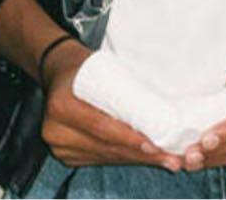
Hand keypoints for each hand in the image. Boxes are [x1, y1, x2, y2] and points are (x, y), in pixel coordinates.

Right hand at [41, 39, 182, 172]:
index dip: (130, 139)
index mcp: (61, 105)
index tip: (155, 144)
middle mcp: (55, 130)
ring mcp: (59, 146)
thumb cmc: (83, 66)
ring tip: (164, 159)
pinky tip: (144, 157)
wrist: (58, 72)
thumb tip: (160, 103)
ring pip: (105, 156)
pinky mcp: (65, 155)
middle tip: (169, 157)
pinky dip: (123, 158)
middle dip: (140, 154)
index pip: (102, 127)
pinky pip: (100, 159)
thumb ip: (121, 87)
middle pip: (106, 146)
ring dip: (136, 159)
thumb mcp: (100, 67)